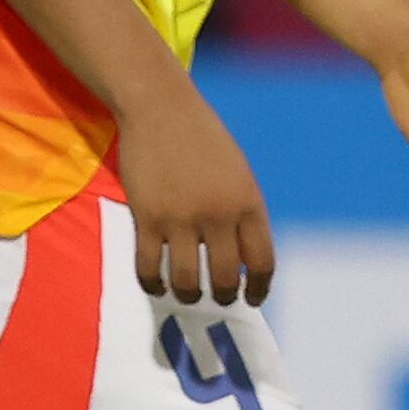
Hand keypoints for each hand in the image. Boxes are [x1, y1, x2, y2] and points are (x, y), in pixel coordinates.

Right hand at [116, 89, 272, 305]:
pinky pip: (149, 265)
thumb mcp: (237, 174)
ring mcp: (181, 219)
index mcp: (248, 204)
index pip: (261, 262)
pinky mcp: (147, 218)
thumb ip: (240, 211)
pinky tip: (154, 284)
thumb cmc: (202, 138)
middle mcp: (218, 216)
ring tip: (186, 294)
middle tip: (218, 299)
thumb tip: (234, 254)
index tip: (252, 300)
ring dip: (189, 294)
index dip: (258, 288)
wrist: (160, 110)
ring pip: (187, 279)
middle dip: (223, 296)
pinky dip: (152, 282)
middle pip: (224, 277)